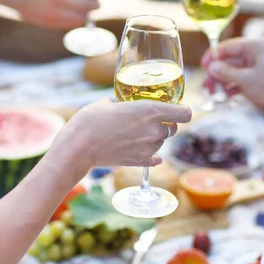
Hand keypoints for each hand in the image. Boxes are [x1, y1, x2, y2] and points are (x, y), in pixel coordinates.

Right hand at [49, 98, 191, 168]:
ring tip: (135, 133)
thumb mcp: (108, 102)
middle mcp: (154, 130)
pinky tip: (145, 151)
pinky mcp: (140, 161)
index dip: (182, 111)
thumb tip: (121, 103)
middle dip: (165, 124)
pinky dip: (151, 155)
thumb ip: (122, 102)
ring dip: (153, 138)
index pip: (184, 113)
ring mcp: (148, 148)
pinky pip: (155, 158)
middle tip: (151, 120)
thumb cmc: (90, 120)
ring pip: (161, 142)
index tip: (177, 110)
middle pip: (173, 128)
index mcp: (151, 110)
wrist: (79, 147)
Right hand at [201, 38, 263, 110]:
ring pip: (236, 71)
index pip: (228, 46)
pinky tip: (226, 95)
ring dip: (224, 81)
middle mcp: (257, 53)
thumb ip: (226, 72)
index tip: (203, 66)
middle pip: (231, 59)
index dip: (213, 56)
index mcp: (254, 47)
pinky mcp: (263, 78)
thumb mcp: (246, 80)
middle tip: (206, 86)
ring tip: (213, 93)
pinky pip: (244, 79)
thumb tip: (211, 67)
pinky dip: (234, 86)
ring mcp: (261, 66)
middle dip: (217, 72)